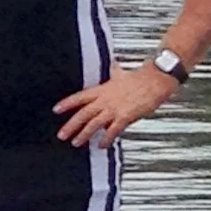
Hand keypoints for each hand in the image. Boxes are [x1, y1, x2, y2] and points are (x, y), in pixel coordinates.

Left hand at [53, 61, 177, 147]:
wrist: (154, 80)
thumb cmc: (140, 77)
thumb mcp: (121, 73)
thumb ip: (114, 72)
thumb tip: (113, 65)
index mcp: (102, 89)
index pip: (80, 97)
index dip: (67, 103)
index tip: (56, 109)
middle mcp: (105, 99)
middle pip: (83, 113)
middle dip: (71, 125)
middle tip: (61, 135)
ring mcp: (114, 108)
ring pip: (94, 123)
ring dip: (84, 134)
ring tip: (76, 143)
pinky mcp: (125, 116)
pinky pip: (112, 130)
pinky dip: (106, 139)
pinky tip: (101, 146)